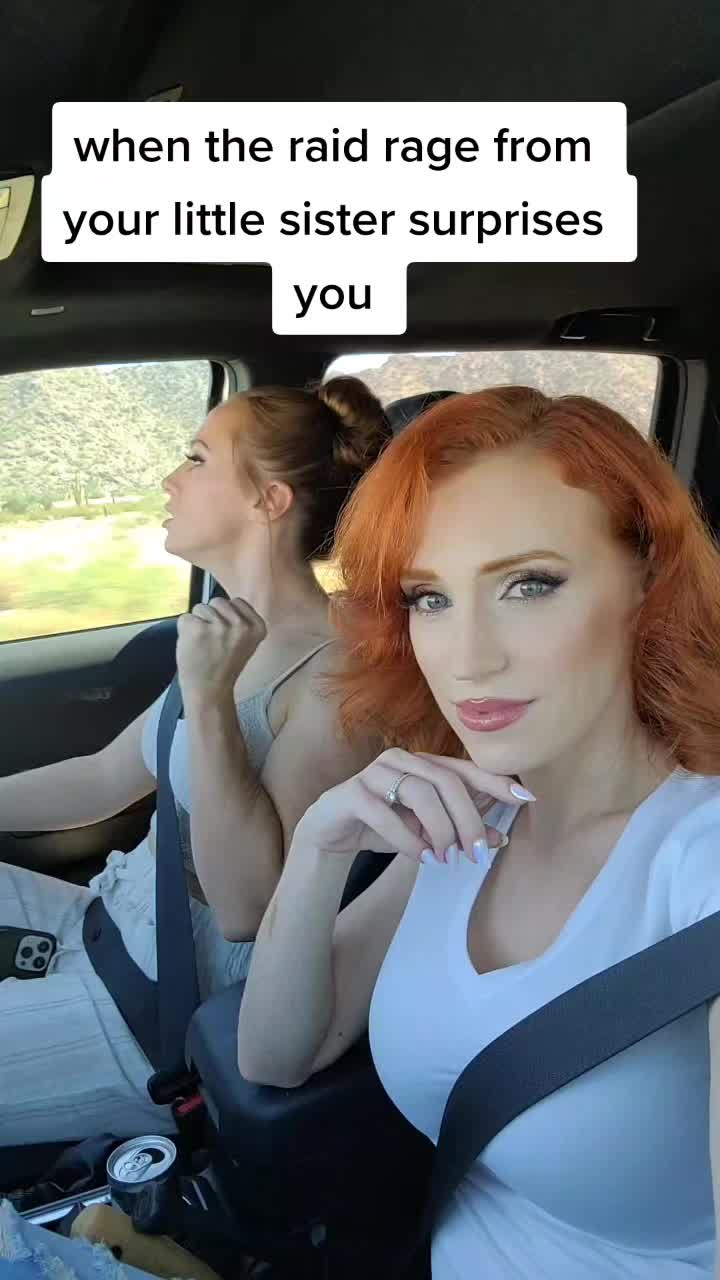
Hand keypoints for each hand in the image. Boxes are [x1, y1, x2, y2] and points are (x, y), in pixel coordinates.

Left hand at [176, 597, 266, 704]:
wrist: (210, 691)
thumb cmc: (224, 667)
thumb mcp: (246, 642)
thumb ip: (241, 621)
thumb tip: (225, 603)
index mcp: (257, 627)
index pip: (237, 602)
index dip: (227, 617)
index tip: (227, 636)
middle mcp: (240, 625)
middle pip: (218, 601)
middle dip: (212, 617)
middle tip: (213, 642)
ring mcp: (218, 626)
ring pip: (200, 607)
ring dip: (198, 624)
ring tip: (203, 645)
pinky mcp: (197, 629)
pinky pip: (185, 617)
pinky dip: (184, 630)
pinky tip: (193, 646)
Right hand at [293, 746, 533, 864]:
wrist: (329, 835)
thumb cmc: (383, 826)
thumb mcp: (427, 832)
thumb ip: (459, 830)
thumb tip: (500, 838)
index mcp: (422, 764)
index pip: (465, 770)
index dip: (496, 782)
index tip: (526, 799)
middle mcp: (401, 760)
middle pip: (446, 782)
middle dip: (467, 819)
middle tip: (476, 853)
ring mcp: (373, 773)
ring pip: (419, 792)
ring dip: (439, 829)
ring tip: (445, 858)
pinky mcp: (351, 793)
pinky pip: (384, 812)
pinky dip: (406, 838)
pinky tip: (420, 857)